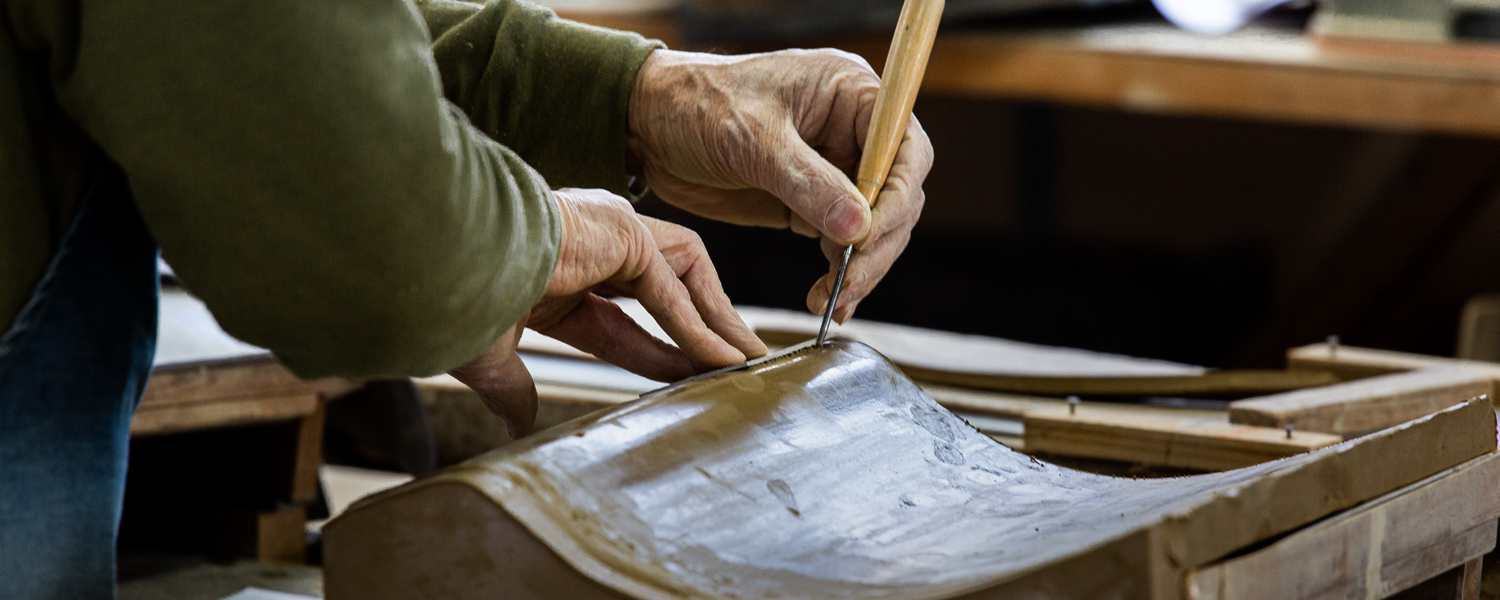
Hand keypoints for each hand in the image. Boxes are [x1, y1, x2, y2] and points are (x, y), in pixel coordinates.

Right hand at [448, 188, 766, 436]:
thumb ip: (511, 386)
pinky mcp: (622, 230)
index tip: (693, 380)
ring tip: (744, 362)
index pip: (626, 319)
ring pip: (683, 276)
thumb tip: (515, 422)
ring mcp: (610, 229)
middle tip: (736, 363)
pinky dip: (697, 326)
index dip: (662, 352)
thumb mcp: (490, 352)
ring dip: (716, 321)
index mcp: (558, 269)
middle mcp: (591, 241)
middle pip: (669, 286)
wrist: (438, 260)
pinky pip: (671, 290)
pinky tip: (719, 359)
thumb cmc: (451, 294)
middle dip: (705, 325)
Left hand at [629, 49, 932, 322]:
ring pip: (875, 227)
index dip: (895, 198)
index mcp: (851, 93)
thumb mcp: (751, 138)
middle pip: (897, 196)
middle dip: (876, 245)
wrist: (647, 124)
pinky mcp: (812, 203)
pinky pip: (843, 243)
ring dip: (860, 268)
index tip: (868, 239)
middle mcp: (853, 131)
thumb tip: (857, 228)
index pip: (904, 149)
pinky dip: (839, 272)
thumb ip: (806, 182)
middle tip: (847, 285)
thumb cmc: (696, 105)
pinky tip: (827, 299)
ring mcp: (835, 169)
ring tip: (831, 301)